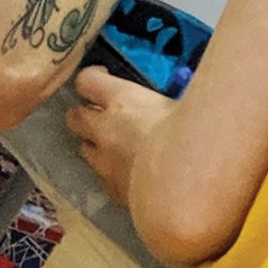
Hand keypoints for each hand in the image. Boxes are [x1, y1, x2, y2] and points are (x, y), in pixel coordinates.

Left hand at [67, 66, 173, 206]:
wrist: (182, 189)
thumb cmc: (191, 137)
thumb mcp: (182, 105)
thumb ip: (166, 100)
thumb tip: (181, 89)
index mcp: (122, 101)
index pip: (88, 81)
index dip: (92, 77)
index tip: (102, 76)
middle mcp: (105, 130)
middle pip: (76, 117)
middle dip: (84, 115)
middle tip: (101, 115)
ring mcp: (105, 163)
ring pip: (84, 150)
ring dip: (94, 145)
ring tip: (113, 146)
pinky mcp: (112, 191)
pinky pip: (101, 178)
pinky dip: (109, 173)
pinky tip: (127, 174)